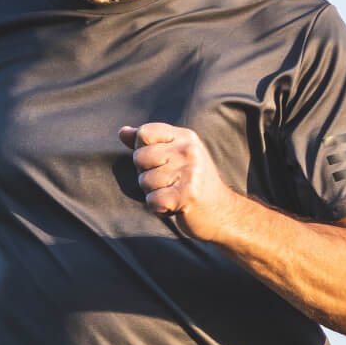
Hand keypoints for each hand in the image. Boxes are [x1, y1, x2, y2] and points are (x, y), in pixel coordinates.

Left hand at [119, 123, 243, 240]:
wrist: (222, 212)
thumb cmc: (192, 184)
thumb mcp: (174, 156)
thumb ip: (148, 144)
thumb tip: (122, 132)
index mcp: (185, 137)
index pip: (145, 132)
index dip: (142, 149)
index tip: (160, 162)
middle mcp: (189, 150)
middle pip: (140, 157)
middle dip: (147, 175)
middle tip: (169, 182)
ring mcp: (190, 172)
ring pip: (145, 181)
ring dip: (154, 193)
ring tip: (174, 194)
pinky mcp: (188, 194)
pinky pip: (153, 201)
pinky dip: (159, 208)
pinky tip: (175, 206)